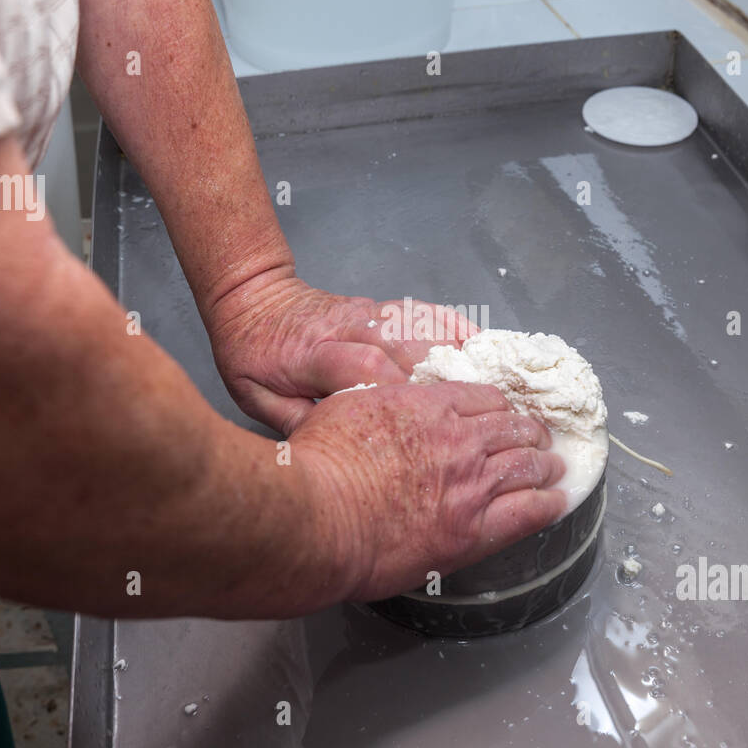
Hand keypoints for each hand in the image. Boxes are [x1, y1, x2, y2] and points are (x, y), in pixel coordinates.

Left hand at [210, 274, 476, 433]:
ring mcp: (370, 314)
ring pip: (423, 331)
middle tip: (476, 418)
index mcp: (314, 354)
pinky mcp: (384, 307)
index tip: (425, 424)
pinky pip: (428, 314)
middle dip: (441, 383)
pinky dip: (458, 329)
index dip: (396, 392)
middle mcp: (350, 328)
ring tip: (494, 390)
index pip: (364, 367)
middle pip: (405, 349)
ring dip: (460, 359)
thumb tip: (330, 447)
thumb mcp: (256, 397)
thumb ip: (294, 420)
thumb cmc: (253, 357)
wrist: (253, 300)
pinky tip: (484, 348)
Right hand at [291, 381, 567, 602]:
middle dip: (530, 433)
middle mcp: (459, 440)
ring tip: (554, 469)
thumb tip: (377, 400)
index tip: (502, 413)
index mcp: (428, 406)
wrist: (316, 517)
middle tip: (539, 438)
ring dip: (544, 465)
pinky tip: (558, 503)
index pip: (482, 398)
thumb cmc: (315, 465)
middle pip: (513, 429)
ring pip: (527, 466)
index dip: (498, 407)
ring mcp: (470, 485)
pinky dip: (549, 505)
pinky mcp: (471, 531)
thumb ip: (375, 402)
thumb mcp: (344, 408)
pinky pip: (528, 512)